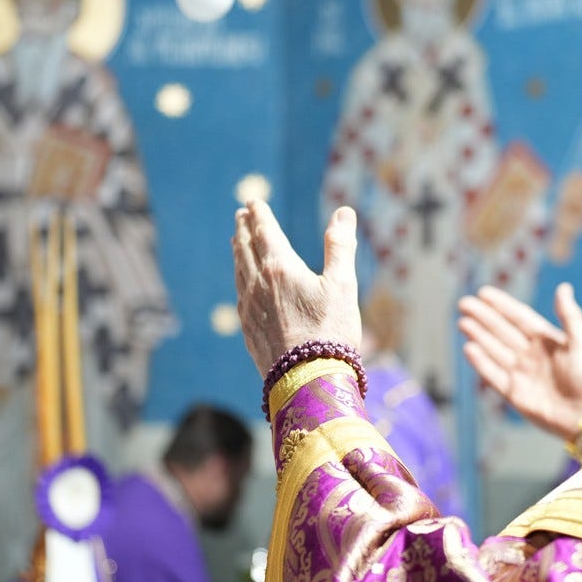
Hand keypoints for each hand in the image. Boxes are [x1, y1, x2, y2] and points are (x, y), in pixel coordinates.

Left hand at [234, 202, 361, 376]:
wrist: (308, 380)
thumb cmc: (330, 330)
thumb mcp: (342, 285)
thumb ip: (340, 246)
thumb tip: (343, 212)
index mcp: (281, 268)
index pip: (266, 233)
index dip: (260, 215)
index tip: (253, 202)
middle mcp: (258, 284)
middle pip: (246, 249)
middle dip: (244, 229)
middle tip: (241, 215)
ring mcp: (249, 309)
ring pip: (240, 272)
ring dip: (239, 252)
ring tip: (238, 242)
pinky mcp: (248, 330)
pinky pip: (239, 296)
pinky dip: (240, 280)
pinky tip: (243, 284)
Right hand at [458, 283, 581, 440]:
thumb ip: (570, 316)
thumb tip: (563, 287)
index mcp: (547, 340)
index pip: (519, 317)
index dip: (502, 305)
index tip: (484, 292)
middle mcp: (531, 355)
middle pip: (502, 331)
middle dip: (483, 318)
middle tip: (464, 304)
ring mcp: (522, 374)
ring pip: (495, 350)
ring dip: (479, 336)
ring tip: (463, 323)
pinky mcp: (515, 394)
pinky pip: (494, 375)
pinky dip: (482, 363)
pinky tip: (470, 349)